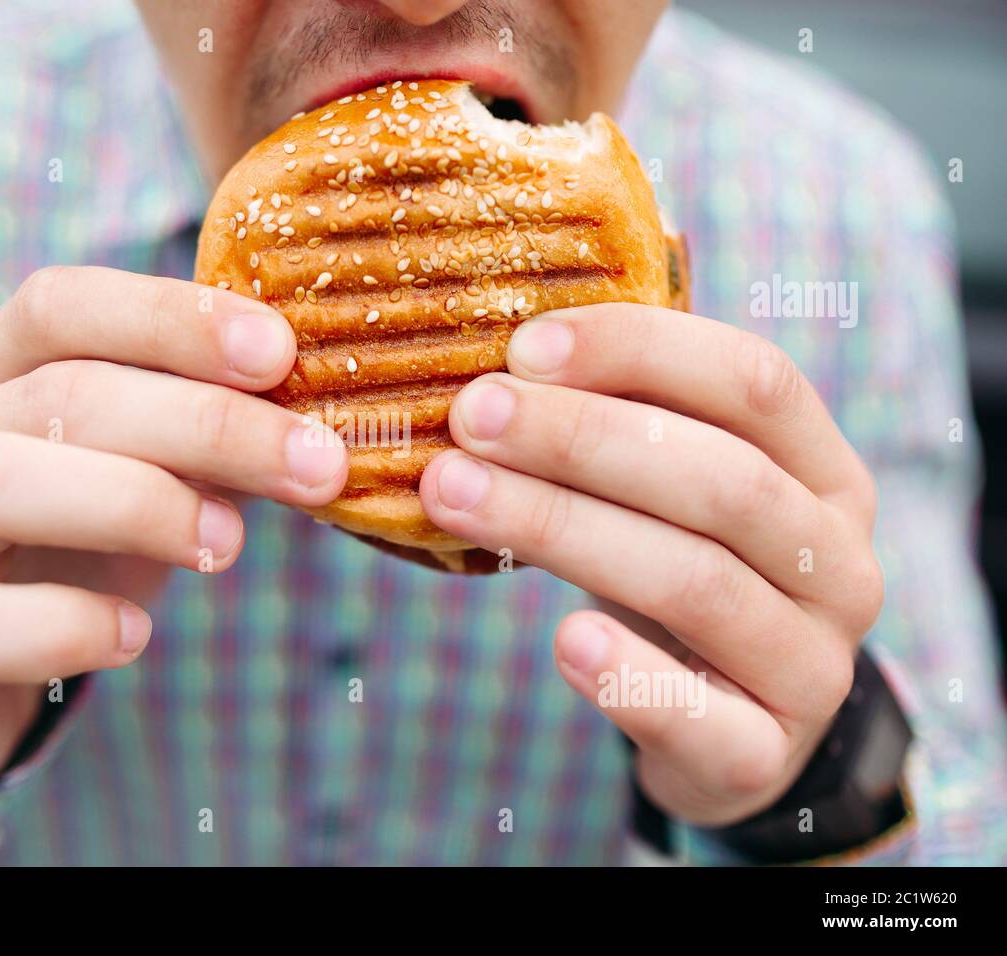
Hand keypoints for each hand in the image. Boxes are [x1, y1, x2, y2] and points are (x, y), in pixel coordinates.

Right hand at [0, 266, 347, 788]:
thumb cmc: (73, 556)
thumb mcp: (146, 479)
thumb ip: (206, 441)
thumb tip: (318, 416)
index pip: (59, 306)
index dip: (172, 317)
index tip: (280, 351)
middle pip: (57, 394)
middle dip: (205, 423)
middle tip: (316, 465)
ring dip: (132, 504)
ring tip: (227, 546)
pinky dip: (64, 627)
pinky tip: (133, 637)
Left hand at [420, 303, 882, 825]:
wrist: (734, 730)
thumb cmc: (682, 575)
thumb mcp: (674, 496)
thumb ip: (620, 431)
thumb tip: (493, 370)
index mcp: (825, 475)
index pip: (756, 383)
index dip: (641, 350)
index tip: (525, 346)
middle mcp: (839, 565)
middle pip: (724, 480)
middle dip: (583, 438)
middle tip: (471, 416)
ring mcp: (812, 666)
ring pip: (697, 582)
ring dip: (566, 529)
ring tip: (455, 494)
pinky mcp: (761, 755)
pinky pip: (696, 714)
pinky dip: (627, 675)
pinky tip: (563, 639)